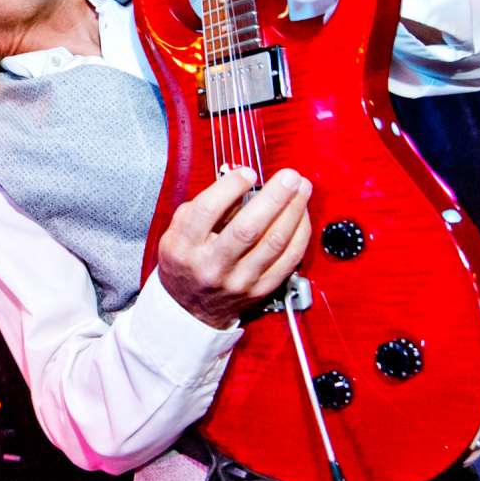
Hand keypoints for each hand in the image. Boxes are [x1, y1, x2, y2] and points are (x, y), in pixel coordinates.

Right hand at [156, 167, 313, 328]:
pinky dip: (299, 235)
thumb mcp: (177, 231)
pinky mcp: (259, 290)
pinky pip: (288, 260)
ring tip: (302, 189)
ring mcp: (237, 281)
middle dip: (274, 197)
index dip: (231, 187)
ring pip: (273, 243)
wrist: (188, 308)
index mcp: (185, 246)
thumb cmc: (185, 262)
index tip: (248, 172)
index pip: (208, 211)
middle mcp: (211, 265)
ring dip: (293, 211)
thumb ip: (203, 206)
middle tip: (289, 176)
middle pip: (247, 228)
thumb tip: (240, 181)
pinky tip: (302, 216)